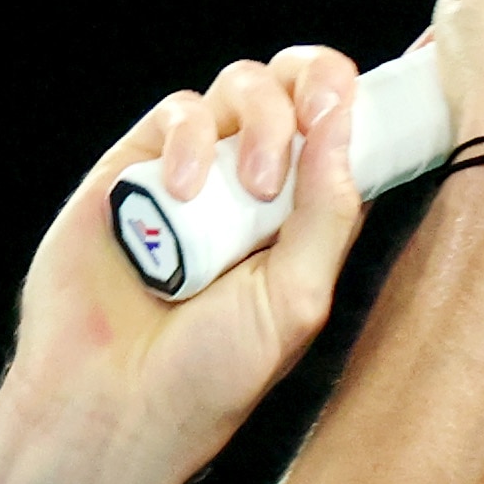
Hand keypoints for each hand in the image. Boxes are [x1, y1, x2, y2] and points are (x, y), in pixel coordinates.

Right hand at [0, 46, 372, 483]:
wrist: (112, 402)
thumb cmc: (209, 373)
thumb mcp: (297, 300)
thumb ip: (328, 212)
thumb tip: (345, 123)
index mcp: (307, 218)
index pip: (347, 134)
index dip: (363, 103)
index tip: (372, 103)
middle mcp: (255, 185)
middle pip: (298, 87)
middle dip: (318, 81)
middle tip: (318, 113)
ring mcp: (197, 172)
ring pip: (242, 87)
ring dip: (260, 120)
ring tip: (250, 187)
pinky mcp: (136, 166)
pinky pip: (177, 113)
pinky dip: (191, 139)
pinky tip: (184, 191)